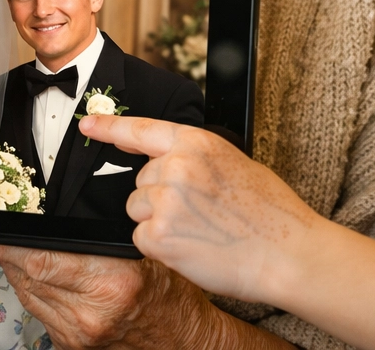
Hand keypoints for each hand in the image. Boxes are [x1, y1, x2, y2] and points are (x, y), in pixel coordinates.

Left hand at [0, 244, 222, 349]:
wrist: (183, 340)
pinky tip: (30, 274)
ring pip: (29, 296)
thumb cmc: (171, 291)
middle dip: (5, 252)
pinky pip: (39, 312)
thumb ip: (103, 237)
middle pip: (30, 277)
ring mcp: (78, 335)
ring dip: (14, 270)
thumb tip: (62, 219)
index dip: (10, 244)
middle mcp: (91, 313)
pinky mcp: (72, 347)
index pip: (44, 260)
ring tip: (5, 246)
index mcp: (111, 281)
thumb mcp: (145, 251)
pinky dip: (31, 290)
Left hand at [78, 116, 318, 303]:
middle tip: (199, 211)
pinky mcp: (159, 236)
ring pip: (138, 209)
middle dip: (159, 196)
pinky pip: (142, 238)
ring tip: (198, 229)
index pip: (141, 128)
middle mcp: (176, 166)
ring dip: (158, 221)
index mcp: (196, 142)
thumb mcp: (230, 162)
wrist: (287, 252)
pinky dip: (161, 247)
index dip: (109, 126)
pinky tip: (192, 247)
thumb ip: (193, 156)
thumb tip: (164, 161)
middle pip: (141, 180)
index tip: (87, 122)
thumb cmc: (268, 211)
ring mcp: (165, 200)